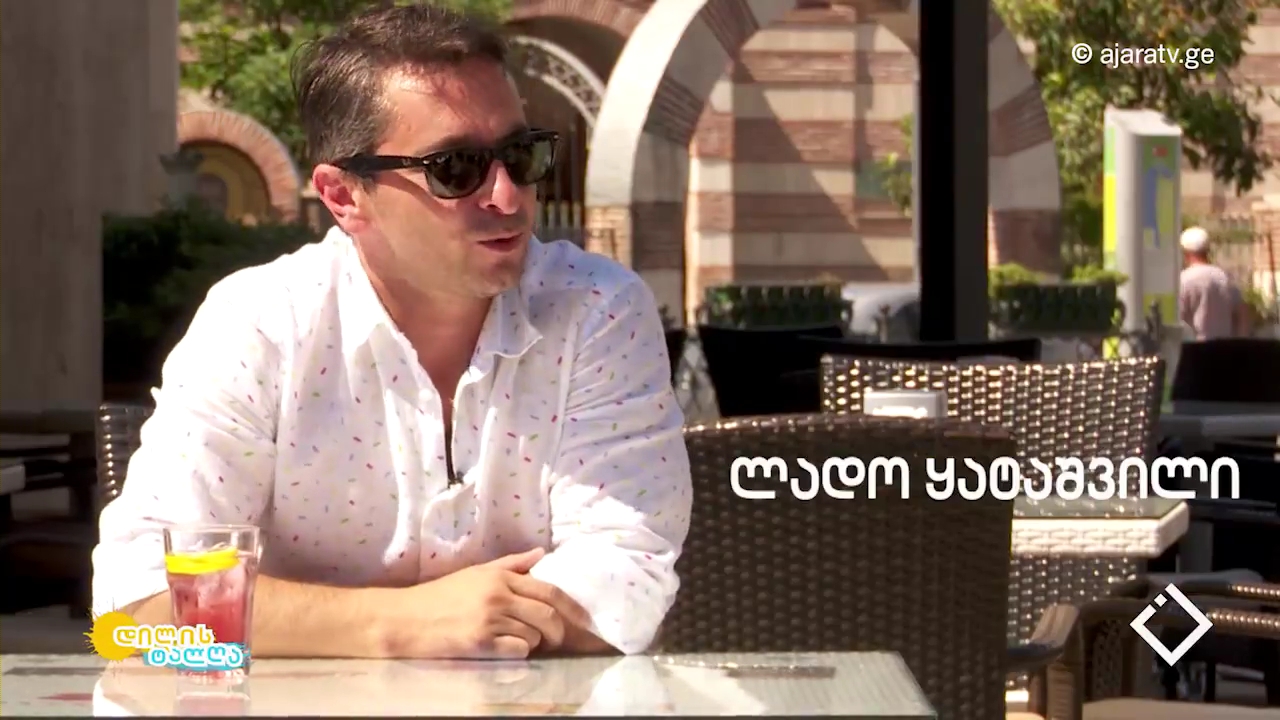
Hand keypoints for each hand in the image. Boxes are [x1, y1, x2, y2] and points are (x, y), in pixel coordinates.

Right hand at [382, 548, 588, 659]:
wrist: (407, 618)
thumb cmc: (442, 595)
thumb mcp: (476, 573)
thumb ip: (511, 564)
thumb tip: (541, 554)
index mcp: (500, 577)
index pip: (548, 590)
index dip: (572, 607)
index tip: (584, 619)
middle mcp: (499, 595)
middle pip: (548, 614)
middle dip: (558, 630)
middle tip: (557, 639)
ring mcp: (490, 619)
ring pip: (533, 635)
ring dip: (532, 641)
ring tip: (517, 640)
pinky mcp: (480, 642)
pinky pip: (517, 650)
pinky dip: (518, 652)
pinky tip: (504, 648)